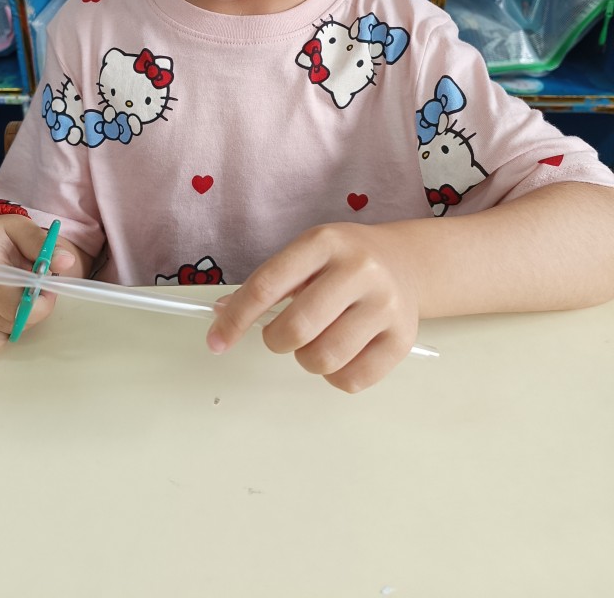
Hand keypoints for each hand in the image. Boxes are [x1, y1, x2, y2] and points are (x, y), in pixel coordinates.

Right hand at [0, 214, 83, 361]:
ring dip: (6, 328)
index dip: (39, 304)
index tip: (44, 293)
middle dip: (25, 313)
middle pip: (6, 325)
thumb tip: (64, 261)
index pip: (13, 305)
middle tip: (23, 295)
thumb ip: (45, 246)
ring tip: (1, 303)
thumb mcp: (22, 230)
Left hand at [206, 222, 420, 391]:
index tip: (217, 340)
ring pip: (323, 359)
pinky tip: (340, 352)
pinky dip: (333, 376)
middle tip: (281, 334)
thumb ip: (268, 284)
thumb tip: (222, 317)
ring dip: (306, 358)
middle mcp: (360, 269)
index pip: (267, 285)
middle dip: (276, 340)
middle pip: (296, 328)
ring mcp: (386, 305)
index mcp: (325, 242)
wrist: (404, 261)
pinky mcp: (402, 339)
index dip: (235, 318)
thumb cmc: (344, 261)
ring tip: (315, 339)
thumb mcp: (306, 255)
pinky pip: (350, 380)